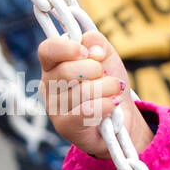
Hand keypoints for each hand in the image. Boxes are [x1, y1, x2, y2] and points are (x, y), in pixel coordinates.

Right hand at [36, 30, 150, 157]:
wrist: (122, 117)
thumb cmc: (108, 84)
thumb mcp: (106, 57)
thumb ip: (97, 42)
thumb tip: (90, 46)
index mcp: (53, 64)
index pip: (48, 49)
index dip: (68, 48)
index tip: (87, 52)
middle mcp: (48, 85)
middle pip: (66, 71)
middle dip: (96, 71)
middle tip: (106, 76)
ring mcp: (54, 107)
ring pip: (81, 92)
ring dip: (107, 88)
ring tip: (114, 92)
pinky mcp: (65, 126)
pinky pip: (86, 111)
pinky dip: (106, 105)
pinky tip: (112, 104)